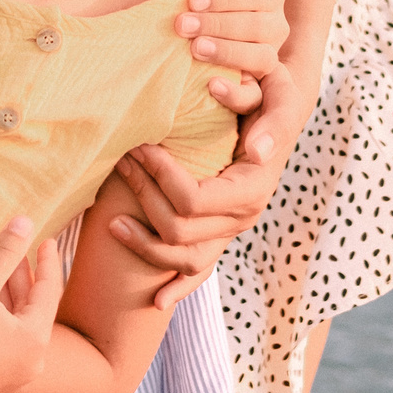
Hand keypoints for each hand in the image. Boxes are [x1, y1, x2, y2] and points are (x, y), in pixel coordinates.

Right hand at [0, 217, 63, 392]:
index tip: (47, 241)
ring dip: (13, 299)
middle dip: (27, 278)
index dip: (48, 262)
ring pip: (20, 328)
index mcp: (35, 339)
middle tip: (23, 252)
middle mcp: (32, 362)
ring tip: (3, 272)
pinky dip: (4, 321)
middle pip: (35, 310)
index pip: (50, 291)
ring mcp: (14, 377)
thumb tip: (26, 220)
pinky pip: (9, 345)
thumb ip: (4, 252)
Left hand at [107, 58, 309, 308]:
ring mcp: (231, 233)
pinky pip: (198, 271)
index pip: (193, 198)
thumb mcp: (266, 91)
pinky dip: (177, 288)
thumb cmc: (268, 97)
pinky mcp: (221, 237)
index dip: (159, 176)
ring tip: (111, 222)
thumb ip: (248, 97)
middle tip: (121, 161)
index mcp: (250, 189)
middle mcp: (243, 217)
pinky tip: (155, 302)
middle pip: (180, 228)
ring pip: (183, 258)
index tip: (139, 146)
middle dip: (143, 195)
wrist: (281, 113)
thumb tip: (238, 119)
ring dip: (143, 245)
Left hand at [183, 0, 285, 113]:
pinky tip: (211, 85)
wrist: (179, 21)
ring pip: (262, 58)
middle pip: (261, 27)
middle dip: (220, 24)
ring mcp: (266, 60)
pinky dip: (235, 93)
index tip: (192, 1)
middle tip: (183, 25)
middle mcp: (275, 28)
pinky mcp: (251, 89)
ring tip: (195, 48)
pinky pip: (253, 96)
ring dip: (228, 53)